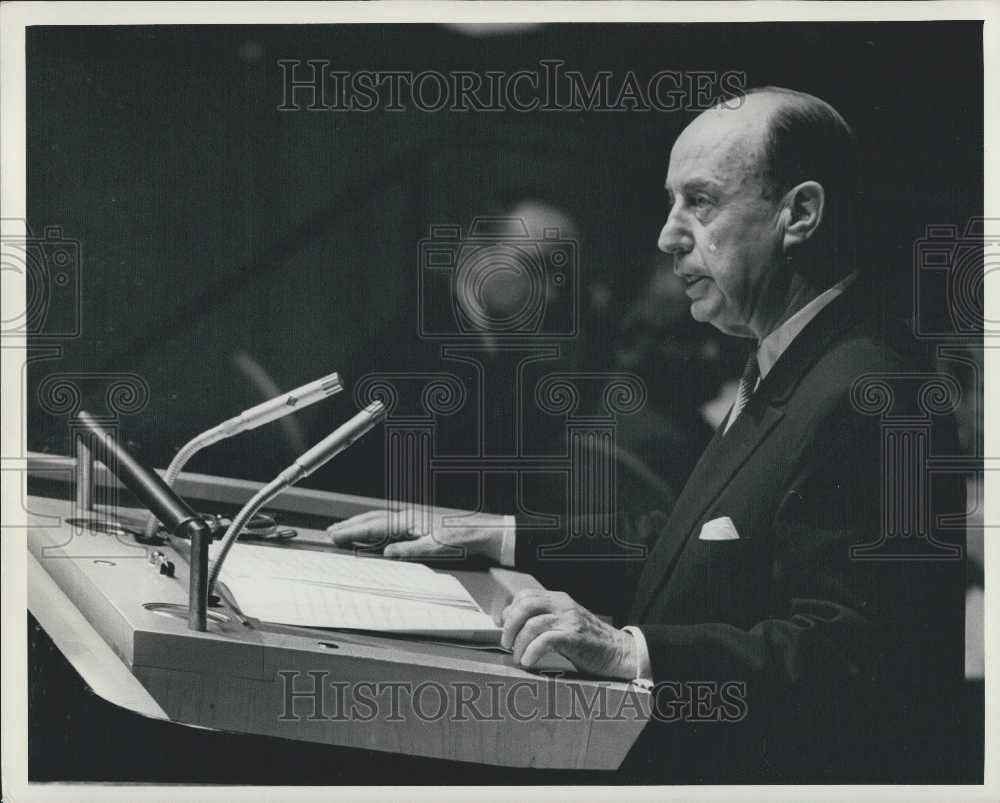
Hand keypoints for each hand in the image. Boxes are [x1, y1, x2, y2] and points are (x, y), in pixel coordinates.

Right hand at [327, 508, 506, 561]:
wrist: (484, 532)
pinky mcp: (420, 523)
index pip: (374, 526)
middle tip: (331, 532)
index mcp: (410, 520)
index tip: (335, 536)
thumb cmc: (464, 538)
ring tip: (345, 530)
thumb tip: (388, 553)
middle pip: (373, 519)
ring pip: (380, 519)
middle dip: (350, 525)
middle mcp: (409, 517)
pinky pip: (390, 523)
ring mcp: (414, 519)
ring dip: (361, 524)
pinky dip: (375, 527)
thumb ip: (411, 549)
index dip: (353, 532)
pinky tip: (374, 533)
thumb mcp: (437, 547)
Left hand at [500, 589, 636, 678]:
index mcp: (559, 599)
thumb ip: (545, 620)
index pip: (525, 596)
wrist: (619, 652)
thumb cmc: (590, 641)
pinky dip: (532, 652)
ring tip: (518, 657)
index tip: (503, 628)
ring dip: (519, 643)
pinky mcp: (575, 637)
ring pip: (532, 625)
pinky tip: (528, 662)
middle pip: (525, 606)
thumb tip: (515, 627)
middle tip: (506, 644)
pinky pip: (546, 641)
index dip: (509, 611)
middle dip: (510, 625)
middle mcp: (563, 605)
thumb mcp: (566, 622)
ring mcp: (569, 620)